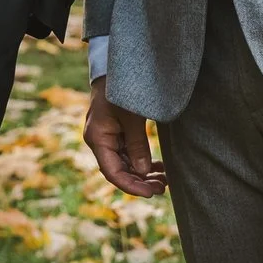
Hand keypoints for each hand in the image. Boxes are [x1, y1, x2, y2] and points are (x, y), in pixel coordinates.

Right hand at [85, 81, 164, 196]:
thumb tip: (143, 171)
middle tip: (162, 188)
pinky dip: (142, 162)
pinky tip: (159, 168)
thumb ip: (137, 144)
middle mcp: (100, 142)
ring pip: (126, 165)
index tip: (150, 193)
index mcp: (98, 139)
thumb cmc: (120, 90)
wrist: (114, 70)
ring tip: (164, 181)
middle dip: (141, 182)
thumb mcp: (132, 117)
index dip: (131, 186)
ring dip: (143, 174)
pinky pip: (128, 154)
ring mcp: (108, 138)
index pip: (113, 172)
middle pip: (119, 171)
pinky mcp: (117, 134)